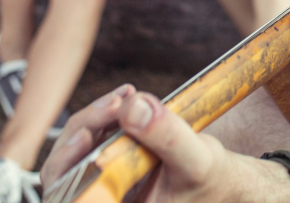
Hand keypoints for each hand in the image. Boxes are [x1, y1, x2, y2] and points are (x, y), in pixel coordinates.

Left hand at [42, 86, 289, 202]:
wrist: (224, 181)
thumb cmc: (212, 181)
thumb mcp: (197, 160)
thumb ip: (167, 137)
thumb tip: (133, 107)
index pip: (69, 195)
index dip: (66, 166)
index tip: (85, 134)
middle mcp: (106, 199)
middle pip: (65, 171)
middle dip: (85, 130)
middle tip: (115, 103)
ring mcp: (105, 185)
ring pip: (77, 153)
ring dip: (96, 119)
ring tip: (125, 97)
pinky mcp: (111, 166)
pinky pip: (94, 141)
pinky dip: (107, 117)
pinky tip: (126, 100)